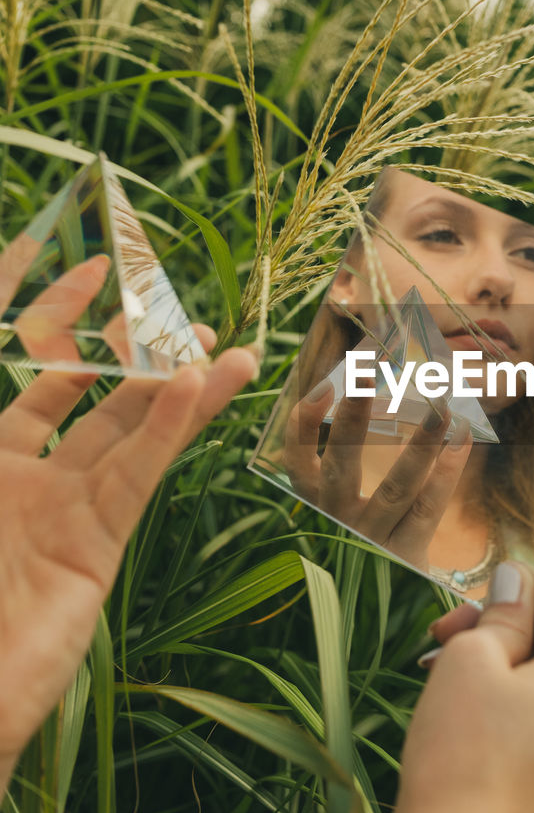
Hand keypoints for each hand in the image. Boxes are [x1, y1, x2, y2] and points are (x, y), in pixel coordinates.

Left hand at [0, 236, 256, 789]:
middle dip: (133, 350)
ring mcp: (60, 510)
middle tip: (177, 312)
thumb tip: (3, 316)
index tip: (87, 265)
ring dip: (178, 387)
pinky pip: (134, 475)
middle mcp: (20, 474)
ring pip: (127, 432)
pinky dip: (164, 430)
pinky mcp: (94, 547)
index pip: (23, 366)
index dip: (47, 310)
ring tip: (231, 351)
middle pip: (88, 394)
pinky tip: (194, 389)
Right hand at [282, 382, 471, 570]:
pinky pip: (429, 510)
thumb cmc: (359, 548)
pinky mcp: (405, 557)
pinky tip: (461, 441)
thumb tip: (362, 397)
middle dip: (353, 418)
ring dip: (421, 443)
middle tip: (369, 372)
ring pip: (397, 487)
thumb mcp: (340, 513)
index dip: (304, 425)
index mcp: (314, 506)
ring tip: (441, 405)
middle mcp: (336, 523)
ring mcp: (371, 541)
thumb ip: (342, 466)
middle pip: (341, 466)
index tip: (323, 388)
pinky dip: (447, 473)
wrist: (371, 624)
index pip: (297, 461)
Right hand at [389, 540, 533, 812]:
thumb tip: (519, 581)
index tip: (515, 550)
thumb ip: (504, 611)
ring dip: (506, 651)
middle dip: (513, 612)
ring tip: (442, 662)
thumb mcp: (472, 662)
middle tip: (447, 622)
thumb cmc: (462, 756)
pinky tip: (463, 697)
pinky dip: (515, 688)